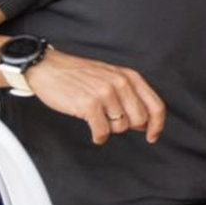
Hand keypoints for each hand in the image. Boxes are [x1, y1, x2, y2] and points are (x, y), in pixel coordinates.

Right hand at [24, 49, 166, 145]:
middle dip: (127, 126)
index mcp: (130, 76)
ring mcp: (105, 93)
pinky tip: (93, 131)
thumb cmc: (78, 75)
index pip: (155, 106)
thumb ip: (130, 95)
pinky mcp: (89, 104)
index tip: (152, 136)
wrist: (48, 68)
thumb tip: (144, 123)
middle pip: (139, 120)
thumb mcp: (111, 76)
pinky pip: (102, 132)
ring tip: (96, 116)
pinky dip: (98, 136)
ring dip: (109, 128)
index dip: (157, 125)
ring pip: (120, 127)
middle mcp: (120, 83)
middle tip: (111, 120)